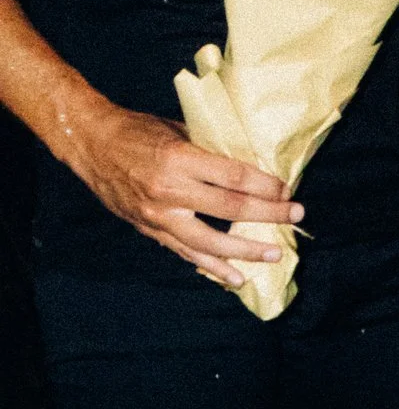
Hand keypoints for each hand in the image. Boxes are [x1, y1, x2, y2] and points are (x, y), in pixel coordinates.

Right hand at [58, 97, 296, 286]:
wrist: (92, 145)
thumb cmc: (139, 130)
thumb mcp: (180, 131)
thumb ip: (213, 152)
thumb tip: (253, 167)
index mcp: (180, 159)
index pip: (235, 178)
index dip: (266, 186)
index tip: (288, 189)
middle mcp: (169, 191)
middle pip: (230, 209)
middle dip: (269, 215)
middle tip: (297, 215)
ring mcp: (158, 216)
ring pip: (210, 241)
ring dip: (246, 250)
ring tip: (274, 254)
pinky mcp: (149, 230)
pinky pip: (185, 253)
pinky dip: (212, 267)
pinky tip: (235, 277)